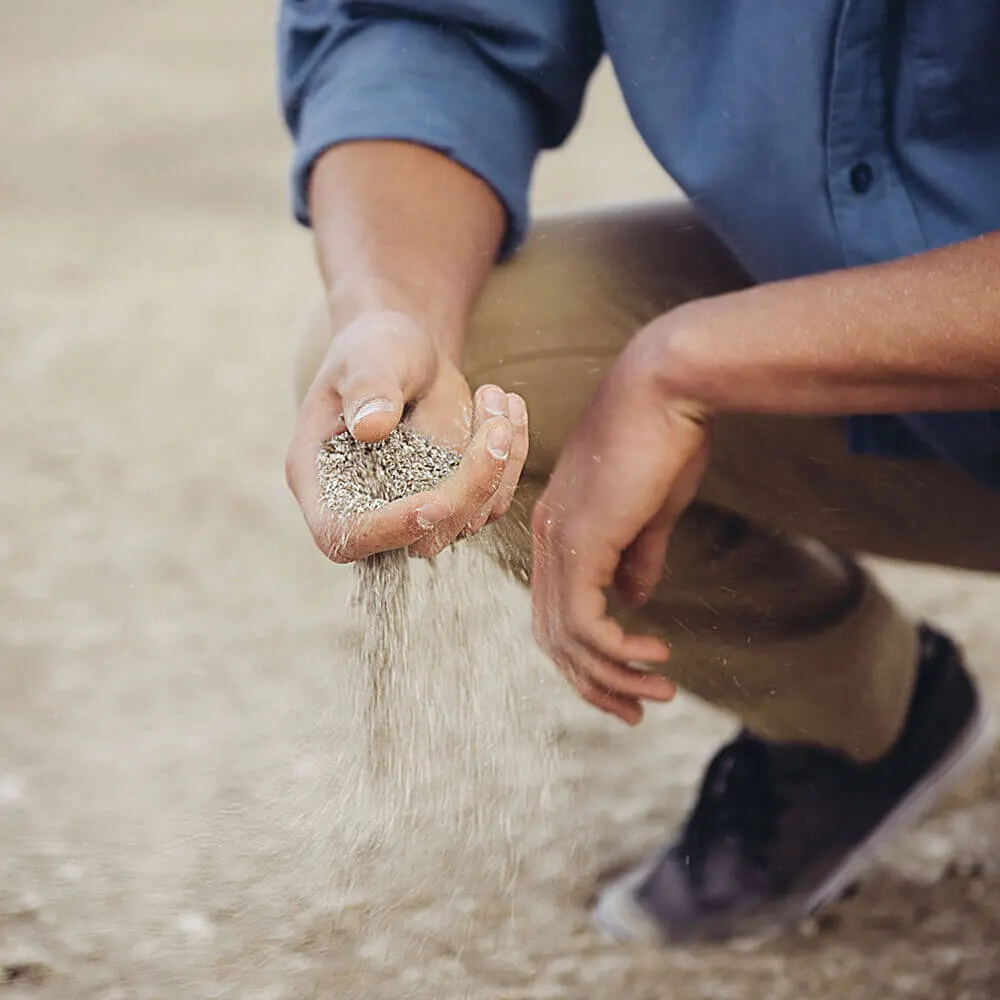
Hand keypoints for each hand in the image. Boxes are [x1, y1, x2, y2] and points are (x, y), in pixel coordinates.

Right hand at [286, 309, 528, 561]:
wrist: (407, 351)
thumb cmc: (374, 349)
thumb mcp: (367, 356)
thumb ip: (367, 388)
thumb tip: (371, 427)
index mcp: (321, 481)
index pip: (344, 534)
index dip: (387, 530)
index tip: (435, 502)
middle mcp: (367, 508)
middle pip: (420, 537)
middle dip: (468, 488)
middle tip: (496, 424)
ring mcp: (415, 509)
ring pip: (468, 522)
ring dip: (497, 466)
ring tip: (495, 396)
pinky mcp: (456, 501)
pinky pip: (494, 500)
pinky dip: (511, 458)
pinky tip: (508, 408)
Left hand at [531, 327, 710, 723]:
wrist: (667, 387)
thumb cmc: (664, 439)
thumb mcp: (650, 510)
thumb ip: (636, 556)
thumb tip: (634, 600)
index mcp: (560, 531)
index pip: (557, 609)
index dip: (587, 653)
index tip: (628, 680)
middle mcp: (548, 540)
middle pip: (552, 635)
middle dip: (592, 681)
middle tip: (634, 712)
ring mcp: (559, 541)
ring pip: (567, 637)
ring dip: (613, 676)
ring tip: (658, 694)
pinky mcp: (582, 542)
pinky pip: (586, 621)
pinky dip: (618, 651)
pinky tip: (655, 657)